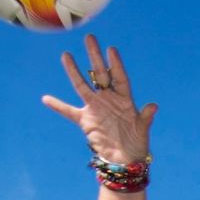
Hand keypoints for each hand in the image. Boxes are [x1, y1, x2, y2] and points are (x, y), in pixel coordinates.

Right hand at [42, 34, 156, 164]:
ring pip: (82, 86)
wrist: (125, 161)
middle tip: (90, 38)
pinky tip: (46, 99)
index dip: (115, 64)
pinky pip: (69, 111)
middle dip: (95, 56)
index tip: (111, 49)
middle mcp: (108, 99)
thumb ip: (145, 117)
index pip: (119, 77)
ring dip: (74, 71)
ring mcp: (96, 108)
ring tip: (66, 55)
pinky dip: (58, 106)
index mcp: (124, 99)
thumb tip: (153, 106)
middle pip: (100, 74)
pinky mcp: (86, 121)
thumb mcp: (142, 130)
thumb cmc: (137, 144)